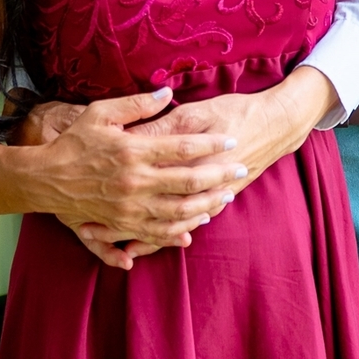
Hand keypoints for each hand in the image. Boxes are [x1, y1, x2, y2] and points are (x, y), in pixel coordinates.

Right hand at [11, 87, 252, 270]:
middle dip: (219, 175)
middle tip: (240, 168)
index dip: (211, 144)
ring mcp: (129, 208)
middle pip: (188, 181)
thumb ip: (137, 104)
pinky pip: (156, 234)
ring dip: (206, 205)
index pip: (183, 147)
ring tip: (225, 196)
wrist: (45, 178)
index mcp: (133, 151)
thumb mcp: (102, 113)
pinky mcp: (121, 225)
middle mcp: (135, 182)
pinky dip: (179, 232)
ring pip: (179, 212)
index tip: (231, 140)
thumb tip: (168, 93)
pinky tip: (195, 226)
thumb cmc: (75, 141)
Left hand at [74, 68, 337, 253]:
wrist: (276, 124)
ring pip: (164, 222)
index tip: (84, 179)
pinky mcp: (216, 201)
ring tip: (102, 241)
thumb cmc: (233, 111)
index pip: (142, 163)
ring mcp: (206, 194)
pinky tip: (140, 248)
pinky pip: (184, 226)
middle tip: (82, 222)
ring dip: (134, 233)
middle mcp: (193, 179)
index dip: (113, 173)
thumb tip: (131, 134)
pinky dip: (161, 240)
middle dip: (115, 213)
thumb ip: (162, 121)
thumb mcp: (194, 110)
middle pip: (147, 200)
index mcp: (184, 152)